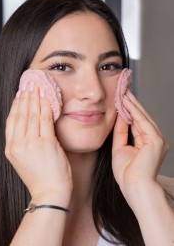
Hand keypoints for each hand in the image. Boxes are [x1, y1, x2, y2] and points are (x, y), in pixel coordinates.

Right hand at [5, 83, 71, 202]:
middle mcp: (18, 145)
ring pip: (32, 115)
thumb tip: (27, 122)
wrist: (49, 193)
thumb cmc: (39, 177)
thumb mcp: (23, 160)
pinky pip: (45, 120)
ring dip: (34, 99)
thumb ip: (22, 142)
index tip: (19, 95)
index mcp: (10, 149)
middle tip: (28, 84)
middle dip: (24, 97)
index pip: (11, 121)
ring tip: (36, 87)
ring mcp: (31, 143)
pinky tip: (46, 98)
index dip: (15, 106)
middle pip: (20, 115)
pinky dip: (45, 107)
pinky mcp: (46, 143)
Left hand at [112, 90, 168, 206]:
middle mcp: (154, 139)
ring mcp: (157, 139)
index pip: (136, 121)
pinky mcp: (156, 140)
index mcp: (146, 142)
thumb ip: (121, 132)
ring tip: (123, 91)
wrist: (133, 187)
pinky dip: (134, 111)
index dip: (128, 109)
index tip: (120, 98)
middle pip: (141, 116)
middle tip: (122, 89)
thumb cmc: (127, 173)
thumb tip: (120, 117)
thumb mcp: (119, 148)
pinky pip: (143, 122)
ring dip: (132, 104)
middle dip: (131, 103)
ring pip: (142, 116)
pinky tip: (126, 102)